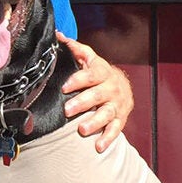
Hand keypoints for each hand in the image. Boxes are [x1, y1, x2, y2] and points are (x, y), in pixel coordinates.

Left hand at [57, 31, 132, 151]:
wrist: (123, 87)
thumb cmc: (99, 74)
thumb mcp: (90, 59)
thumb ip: (76, 49)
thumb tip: (58, 35)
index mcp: (102, 72)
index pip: (90, 75)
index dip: (78, 80)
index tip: (65, 86)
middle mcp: (111, 88)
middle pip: (98, 95)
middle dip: (83, 102)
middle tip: (68, 110)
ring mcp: (117, 105)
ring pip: (107, 113)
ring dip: (95, 122)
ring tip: (82, 129)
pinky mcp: (120, 119)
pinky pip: (115, 129)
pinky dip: (108, 138)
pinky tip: (98, 146)